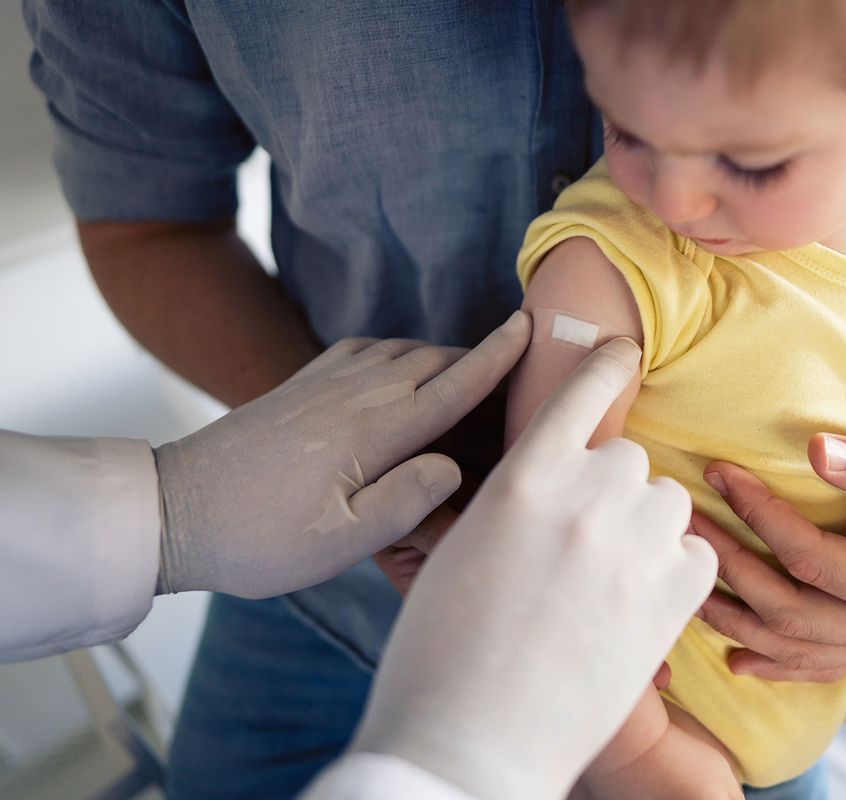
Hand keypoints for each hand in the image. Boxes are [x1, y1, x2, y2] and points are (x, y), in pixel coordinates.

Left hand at [152, 311, 529, 597]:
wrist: (173, 510)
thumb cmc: (257, 539)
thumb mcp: (339, 544)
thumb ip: (406, 503)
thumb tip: (452, 464)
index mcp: (373, 432)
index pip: (453, 386)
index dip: (497, 358)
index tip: (531, 327)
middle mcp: (353, 395)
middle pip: (433, 360)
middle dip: (479, 355)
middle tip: (518, 360)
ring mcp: (322, 384)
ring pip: (400, 350)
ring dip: (440, 353)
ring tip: (468, 367)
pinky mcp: (299, 387)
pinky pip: (361, 349)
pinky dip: (395, 350)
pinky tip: (396, 364)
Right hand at [350, 339, 716, 799]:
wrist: (471, 744)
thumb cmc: (442, 653)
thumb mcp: (460, 553)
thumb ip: (513, 503)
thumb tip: (547, 485)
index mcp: (522, 477)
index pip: (581, 391)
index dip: (606, 364)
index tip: (626, 351)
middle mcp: (586, 495)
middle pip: (629, 458)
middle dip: (612, 491)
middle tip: (581, 548)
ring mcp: (634, 545)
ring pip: (669, 504)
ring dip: (647, 530)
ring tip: (608, 585)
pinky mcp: (673, 597)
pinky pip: (699, 555)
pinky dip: (678, 573)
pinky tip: (640, 608)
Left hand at [691, 432, 845, 682]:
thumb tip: (812, 449)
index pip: (815, 560)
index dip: (762, 515)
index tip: (721, 472)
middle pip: (790, 610)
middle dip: (729, 561)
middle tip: (685, 515)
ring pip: (794, 647)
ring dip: (735, 615)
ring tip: (686, 576)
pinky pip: (817, 666)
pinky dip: (774, 661)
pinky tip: (734, 656)